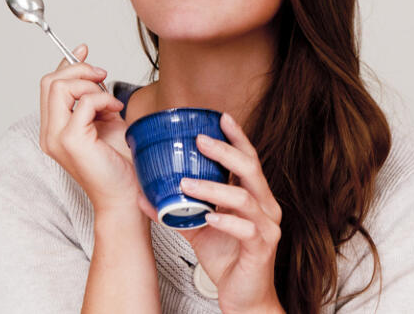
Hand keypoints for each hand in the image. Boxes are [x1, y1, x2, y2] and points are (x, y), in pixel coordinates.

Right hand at [39, 44, 140, 214]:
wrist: (126, 194)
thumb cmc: (119, 162)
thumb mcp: (106, 120)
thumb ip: (95, 99)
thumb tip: (93, 71)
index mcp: (54, 128)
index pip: (49, 85)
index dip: (67, 64)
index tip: (85, 51)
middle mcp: (49, 133)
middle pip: (50, 81)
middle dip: (79, 69)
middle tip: (103, 76)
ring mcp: (57, 138)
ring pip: (60, 87)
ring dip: (91, 86)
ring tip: (111, 102)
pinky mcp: (71, 141)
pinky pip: (84, 103)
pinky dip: (103, 100)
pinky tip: (116, 112)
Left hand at [137, 112, 284, 313]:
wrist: (245, 299)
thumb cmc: (229, 261)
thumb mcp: (200, 231)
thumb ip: (180, 211)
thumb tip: (146, 195)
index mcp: (255, 198)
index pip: (249, 161)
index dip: (237, 138)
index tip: (221, 117)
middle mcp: (266, 207)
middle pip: (251, 170)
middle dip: (226, 151)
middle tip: (200, 140)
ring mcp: (266, 227)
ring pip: (245, 198)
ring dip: (214, 188)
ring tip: (186, 183)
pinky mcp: (262, 248)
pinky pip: (245, 229)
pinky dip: (225, 221)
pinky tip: (208, 217)